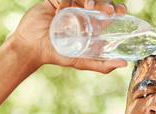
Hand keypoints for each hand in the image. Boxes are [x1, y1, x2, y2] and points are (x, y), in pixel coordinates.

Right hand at [8, 0, 128, 73]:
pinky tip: (60, 11)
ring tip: (88, 5)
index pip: (107, 12)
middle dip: (106, 2)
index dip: (116, 8)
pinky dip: (65, 0)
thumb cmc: (55, 54)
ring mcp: (69, 4)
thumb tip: (124, 64)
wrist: (31, 48)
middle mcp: (81, 12)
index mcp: (90, 23)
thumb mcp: (80, 61)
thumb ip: (101, 64)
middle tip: (108, 10)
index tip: (120, 12)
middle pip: (99, 0)